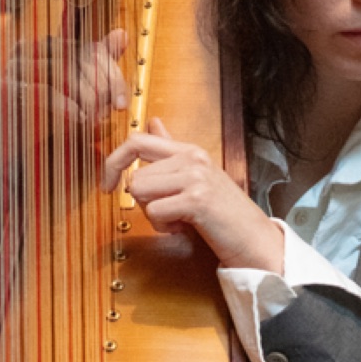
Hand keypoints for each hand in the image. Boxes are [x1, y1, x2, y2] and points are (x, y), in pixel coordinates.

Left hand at [101, 118, 283, 271]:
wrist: (254, 239)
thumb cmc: (224, 214)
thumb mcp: (196, 176)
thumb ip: (172, 150)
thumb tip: (152, 122)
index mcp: (189, 150)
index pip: (137, 141)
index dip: (113, 162)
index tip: (106, 184)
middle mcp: (192, 157)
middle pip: (136, 175)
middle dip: (144, 202)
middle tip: (167, 212)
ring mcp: (195, 176)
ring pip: (142, 193)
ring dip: (154, 215)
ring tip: (179, 220)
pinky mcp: (197, 199)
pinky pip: (155, 212)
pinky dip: (164, 228)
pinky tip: (185, 228)